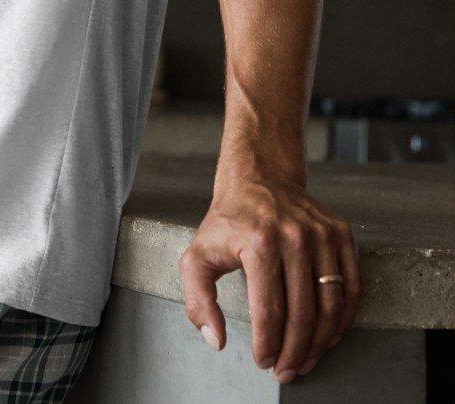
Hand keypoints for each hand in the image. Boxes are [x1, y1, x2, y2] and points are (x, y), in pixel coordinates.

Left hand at [179, 172, 361, 381]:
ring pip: (330, 305)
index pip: (269, 311)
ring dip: (321, 342)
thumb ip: (198, 300)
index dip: (267, 345)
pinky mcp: (340, 232)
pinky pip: (351, 285)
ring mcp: (321, 234)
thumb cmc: (228, 222)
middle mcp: (294, 236)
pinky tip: (329, 335)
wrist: (258, 178)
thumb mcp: (198, 254)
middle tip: (286, 371)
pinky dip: (343, 318)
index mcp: (258, 243)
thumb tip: (216, 339)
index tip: (263, 362)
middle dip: (294, 352)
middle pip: (302, 313)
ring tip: (306, 360)